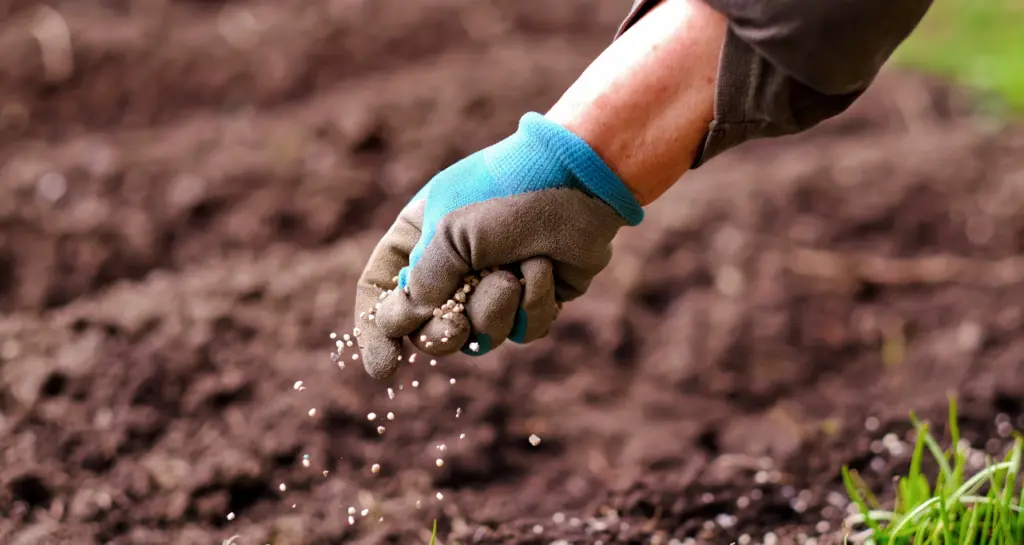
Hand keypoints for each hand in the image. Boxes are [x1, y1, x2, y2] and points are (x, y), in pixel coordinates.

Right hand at [353, 113, 643, 378]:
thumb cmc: (507, 192)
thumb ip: (424, 281)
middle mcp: (452, 265)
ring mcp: (494, 285)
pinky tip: (545, 268)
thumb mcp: (450, 231)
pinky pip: (522, 331)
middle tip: (455, 328)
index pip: (380, 291)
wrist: (580, 179)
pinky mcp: (534, 299)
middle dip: (443, 334)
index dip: (377, 332)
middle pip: (427, 329)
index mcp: (419, 238)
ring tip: (513, 273)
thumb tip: (411, 322)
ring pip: (479, 337)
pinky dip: (534, 304)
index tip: (387, 367)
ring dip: (495, 310)